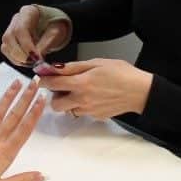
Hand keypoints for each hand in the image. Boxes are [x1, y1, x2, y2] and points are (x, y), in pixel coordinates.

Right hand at [0, 5, 69, 64]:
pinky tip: (27, 61)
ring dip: (18, 58)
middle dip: (21, 54)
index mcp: (28, 12)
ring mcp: (10, 29)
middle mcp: (16, 19)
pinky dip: (16, 60)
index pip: (20, 29)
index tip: (36, 57)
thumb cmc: (54, 26)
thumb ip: (46, 43)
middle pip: (9, 37)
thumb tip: (36, 57)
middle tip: (34, 62)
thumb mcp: (55, 32)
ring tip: (33, 62)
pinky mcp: (8, 40)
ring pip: (6, 45)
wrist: (51, 25)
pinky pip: (6, 51)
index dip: (26, 45)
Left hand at [37, 58, 152, 119]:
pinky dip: (82, 106)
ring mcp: (88, 111)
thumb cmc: (121, 73)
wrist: (140, 91)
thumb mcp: (97, 63)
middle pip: (55, 104)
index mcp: (81, 83)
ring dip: (69, 102)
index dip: (43, 80)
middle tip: (64, 86)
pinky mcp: (96, 117)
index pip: (52, 84)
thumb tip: (55, 68)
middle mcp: (82, 100)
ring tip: (82, 91)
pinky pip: (82, 112)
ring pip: (68, 110)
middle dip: (55, 96)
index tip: (41, 77)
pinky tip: (94, 97)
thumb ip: (73, 67)